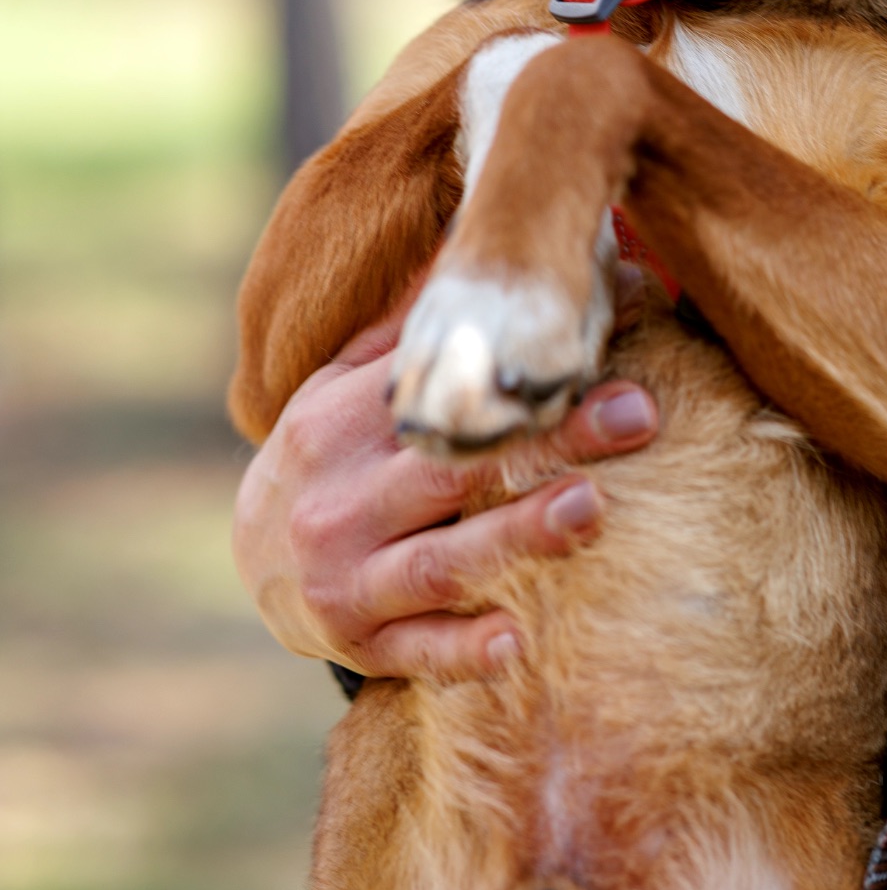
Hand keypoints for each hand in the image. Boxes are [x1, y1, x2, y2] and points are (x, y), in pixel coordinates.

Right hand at [231, 307, 659, 681]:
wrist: (247, 559)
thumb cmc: (324, 456)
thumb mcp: (339, 387)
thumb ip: (403, 334)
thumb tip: (469, 238)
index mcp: (339, 423)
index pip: (439, 388)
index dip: (516, 367)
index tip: (598, 338)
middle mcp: (342, 499)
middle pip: (456, 466)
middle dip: (549, 440)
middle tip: (637, 412)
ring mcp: (349, 577)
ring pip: (441, 559)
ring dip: (516, 536)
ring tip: (591, 509)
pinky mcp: (361, 644)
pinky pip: (418, 650)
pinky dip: (464, 650)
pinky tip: (517, 643)